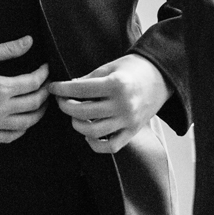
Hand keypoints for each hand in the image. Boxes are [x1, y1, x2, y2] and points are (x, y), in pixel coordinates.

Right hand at [0, 35, 49, 142]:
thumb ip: (7, 49)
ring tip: (40, 104)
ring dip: (38, 113)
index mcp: (0, 87)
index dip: (43, 74)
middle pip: (34, 103)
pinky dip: (22, 130)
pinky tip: (23, 122)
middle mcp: (0, 109)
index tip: (45, 68)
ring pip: (27, 123)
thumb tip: (29, 41)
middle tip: (45, 85)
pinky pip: (10, 137)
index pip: (33, 83)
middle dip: (44, 92)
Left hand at [49, 54, 169, 153]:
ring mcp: (128, 121)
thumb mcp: (109, 68)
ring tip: (75, 115)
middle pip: (82, 112)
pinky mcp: (133, 132)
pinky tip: (88, 133)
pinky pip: (110, 146)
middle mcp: (123, 105)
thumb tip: (67, 89)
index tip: (52, 88)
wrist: (161, 77)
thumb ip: (88, 79)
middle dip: (65, 106)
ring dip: (77, 124)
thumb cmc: (133, 69)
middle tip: (62, 100)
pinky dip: (95, 143)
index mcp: (116, 84)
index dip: (61, 89)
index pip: (79, 89)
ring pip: (92, 131)